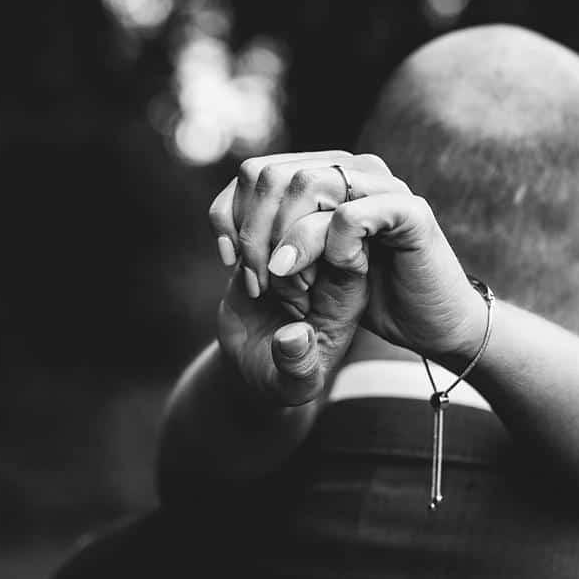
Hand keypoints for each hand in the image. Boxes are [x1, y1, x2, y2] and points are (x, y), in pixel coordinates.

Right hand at [209, 151, 372, 405]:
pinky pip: (251, 194)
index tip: (301, 298)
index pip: (347, 236)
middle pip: (313, 208)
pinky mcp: (266, 227)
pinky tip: (228, 261)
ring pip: (280, 193)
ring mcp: (295, 233)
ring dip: (255, 231)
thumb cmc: (284, 378)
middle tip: (271, 291)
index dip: (316, 259)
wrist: (255, 365)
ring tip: (253, 280)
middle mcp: (328, 251)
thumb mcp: (294, 385)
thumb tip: (293, 338)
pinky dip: (232, 221)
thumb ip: (298, 366)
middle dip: (284, 246)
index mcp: (350, 283)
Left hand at [212, 152, 487, 364]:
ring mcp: (382, 186)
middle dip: (252, 233)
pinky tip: (332, 272)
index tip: (228, 262)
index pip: (254, 172)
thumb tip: (230, 224)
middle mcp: (352, 171)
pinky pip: (351, 214)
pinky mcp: (410, 213)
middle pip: (272, 173)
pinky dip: (330, 245)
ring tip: (287, 280)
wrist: (432, 325)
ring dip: (286, 238)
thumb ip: (275, 241)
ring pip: (308, 184)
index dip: (228, 213)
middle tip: (258, 282)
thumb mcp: (307, 271)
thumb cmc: (370, 299)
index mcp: (325, 178)